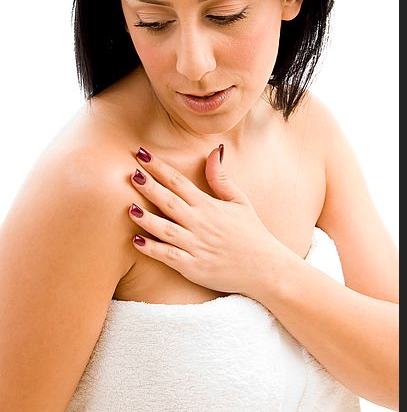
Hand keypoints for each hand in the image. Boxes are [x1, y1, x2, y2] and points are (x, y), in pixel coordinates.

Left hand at [128, 145, 278, 296]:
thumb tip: (213, 151)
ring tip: (129, 207)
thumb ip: (221, 178)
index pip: (179, 182)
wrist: (265, 268)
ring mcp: (196, 246)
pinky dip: (152, 249)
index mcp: (209, 206)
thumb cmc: (252, 233)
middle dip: (148, 187)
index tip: (142, 154)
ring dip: (146, 218)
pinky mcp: (193, 267)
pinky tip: (136, 241)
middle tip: (130, 173)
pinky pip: (169, 256)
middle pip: (169, 202)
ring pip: (165, 229)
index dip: (159, 168)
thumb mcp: (240, 201)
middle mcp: (200, 224)